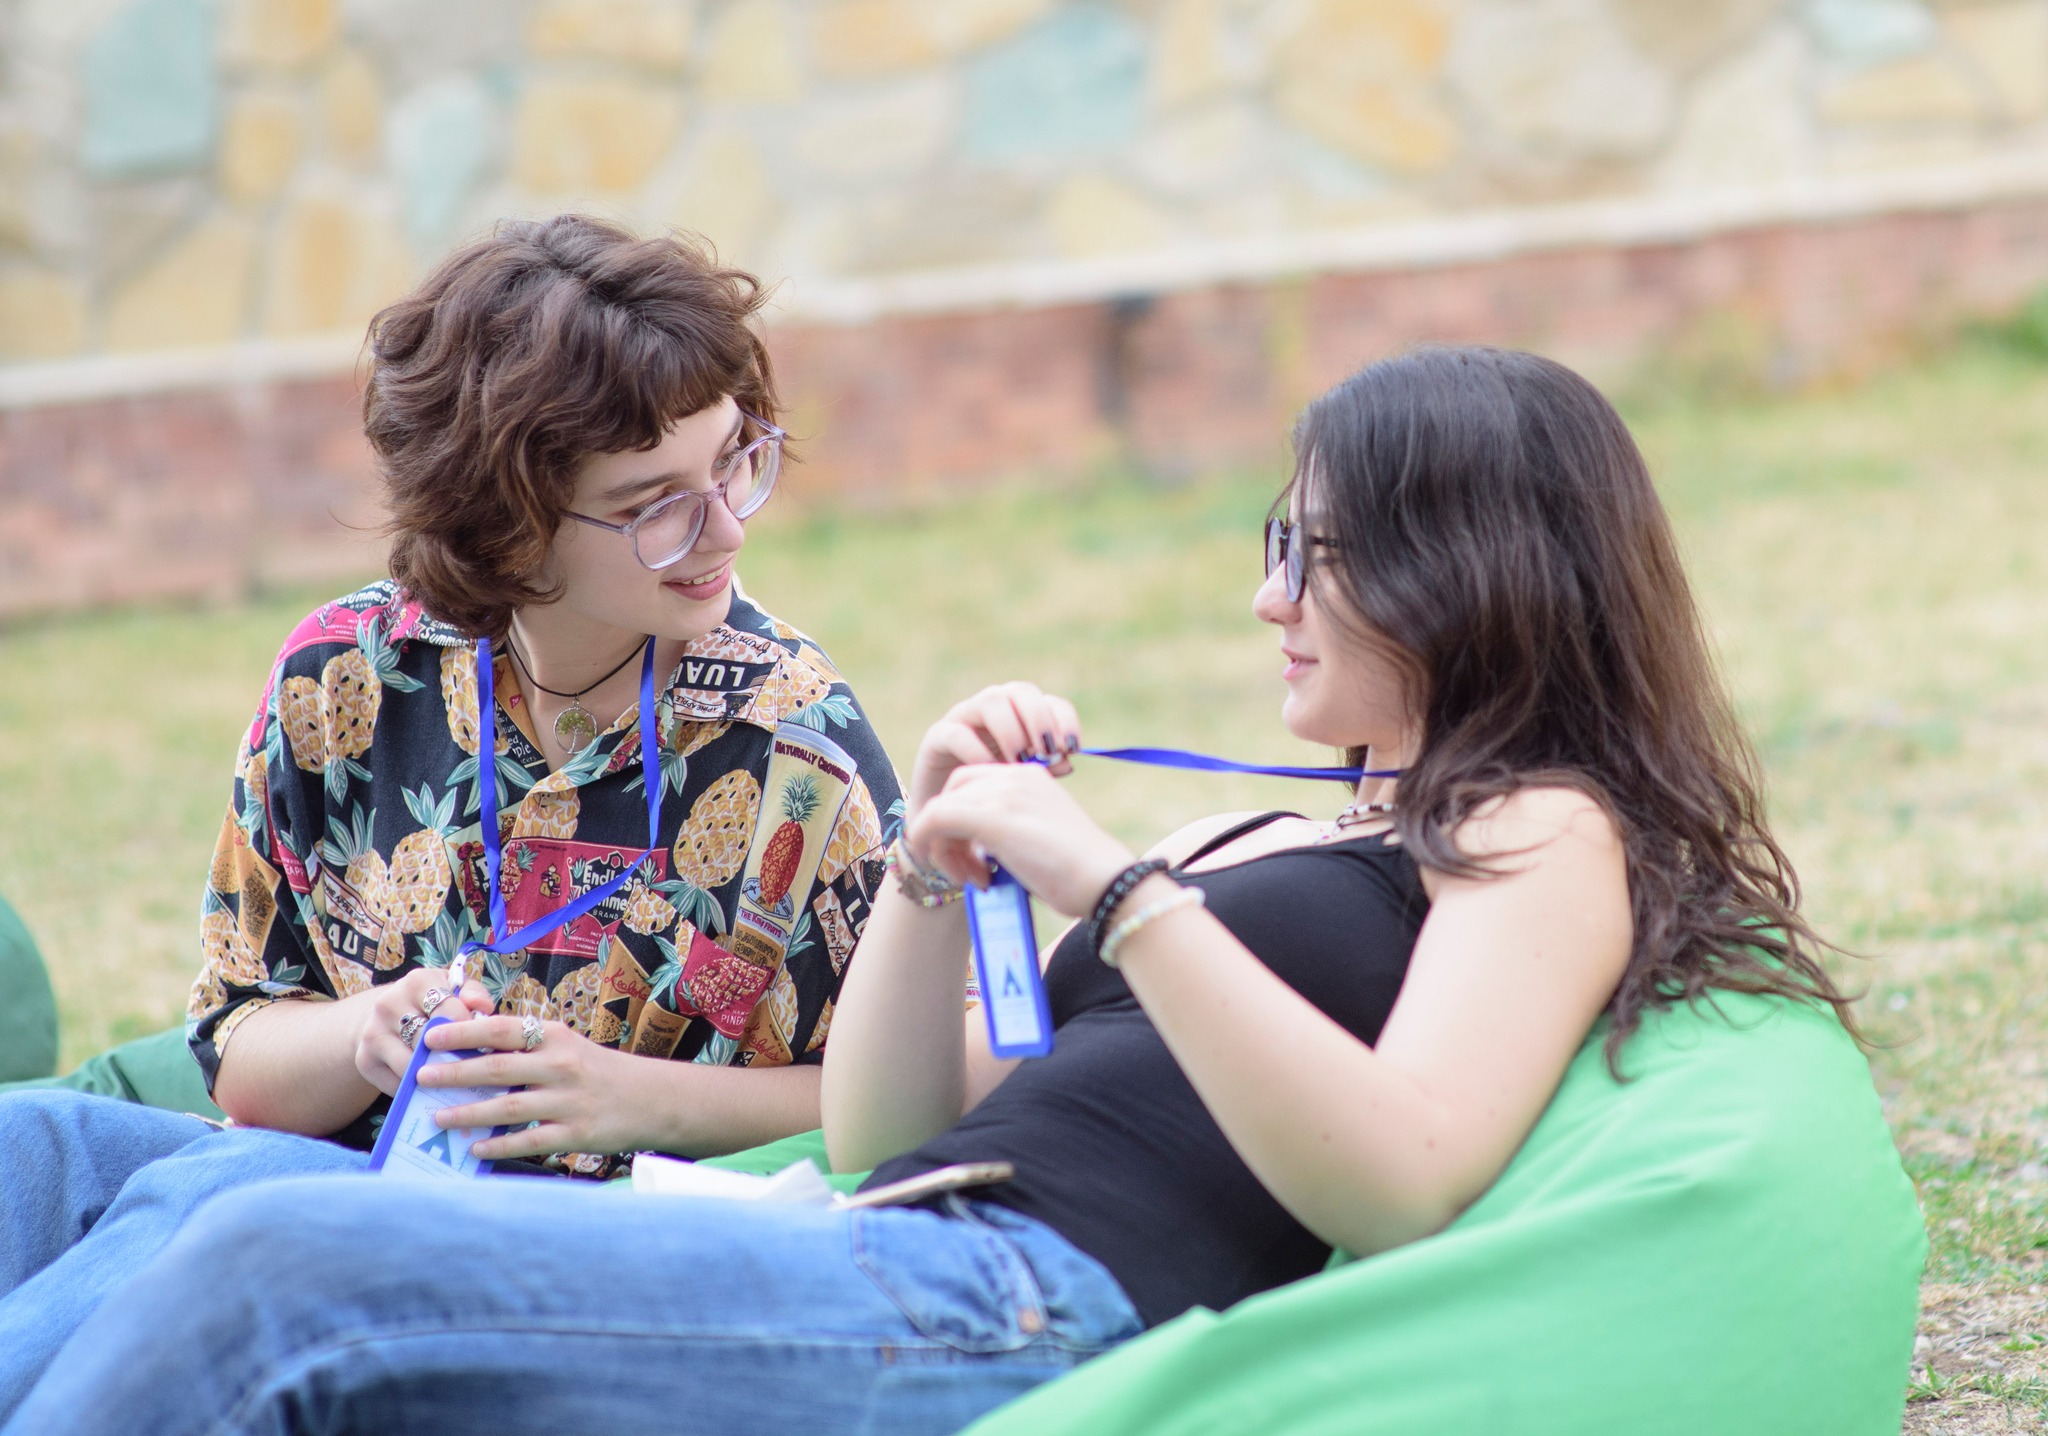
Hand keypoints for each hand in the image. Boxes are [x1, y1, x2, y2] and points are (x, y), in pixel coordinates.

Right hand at [352, 967, 494, 1096]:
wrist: (387, 1019)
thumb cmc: (432, 1005)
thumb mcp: (454, 991)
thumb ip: (474, 995)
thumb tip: (485, 1009)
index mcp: (416, 981)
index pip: (447, 1010)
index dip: (468, 1031)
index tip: (483, 1046)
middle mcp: (388, 1004)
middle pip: (427, 1040)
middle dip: (452, 1056)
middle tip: (472, 1069)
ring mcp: (373, 1033)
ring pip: (411, 1065)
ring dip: (434, 1076)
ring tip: (455, 1080)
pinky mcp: (364, 1060)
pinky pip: (397, 1083)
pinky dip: (416, 1089)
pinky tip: (431, 1087)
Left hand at [414, 1016, 647, 1159]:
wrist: (652, 1100)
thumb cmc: (599, 1072)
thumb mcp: (568, 1048)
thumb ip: (527, 1050)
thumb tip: (471, 1054)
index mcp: (556, 1037)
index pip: (502, 1030)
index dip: (465, 1032)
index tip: (431, 1036)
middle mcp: (561, 1066)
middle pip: (498, 1068)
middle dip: (455, 1072)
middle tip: (421, 1076)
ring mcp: (568, 1102)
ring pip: (508, 1108)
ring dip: (468, 1113)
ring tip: (437, 1117)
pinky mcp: (575, 1134)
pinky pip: (528, 1141)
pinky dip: (498, 1146)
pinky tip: (474, 1148)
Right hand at [907, 683, 1081, 831]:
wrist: (949, 815)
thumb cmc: (993, 794)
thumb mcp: (1025, 782)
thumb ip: (1045, 769)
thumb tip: (1067, 762)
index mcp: (1023, 715)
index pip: (1050, 702)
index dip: (1064, 719)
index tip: (1072, 748)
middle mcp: (995, 707)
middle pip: (1021, 692)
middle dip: (1039, 719)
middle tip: (1047, 751)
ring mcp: (964, 717)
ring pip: (991, 702)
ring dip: (1011, 731)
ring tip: (1020, 762)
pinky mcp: (937, 736)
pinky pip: (956, 733)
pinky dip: (976, 750)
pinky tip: (990, 772)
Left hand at [907, 762, 1134, 917]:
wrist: (1106, 882)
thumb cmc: (1078, 873)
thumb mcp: (1039, 838)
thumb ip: (1008, 831)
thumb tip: (974, 854)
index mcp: (1028, 776)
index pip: (970, 784)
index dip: (960, 822)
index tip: (977, 861)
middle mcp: (1014, 776)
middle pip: (952, 793)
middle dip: (947, 834)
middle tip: (970, 874)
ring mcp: (1004, 794)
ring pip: (941, 809)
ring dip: (944, 850)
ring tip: (973, 880)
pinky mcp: (994, 817)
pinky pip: (935, 818)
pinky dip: (927, 843)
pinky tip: (951, 874)